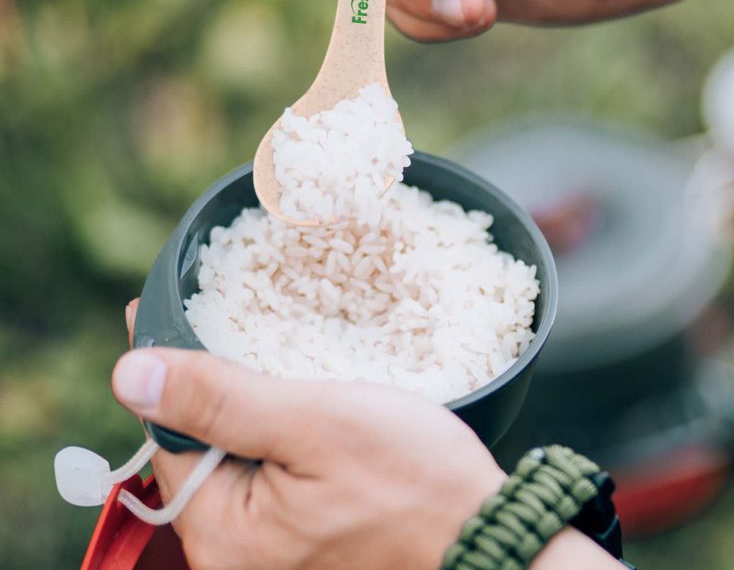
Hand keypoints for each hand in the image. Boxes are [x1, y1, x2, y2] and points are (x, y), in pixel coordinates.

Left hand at [116, 301, 506, 569]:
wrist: (486, 534)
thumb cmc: (413, 480)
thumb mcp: (314, 423)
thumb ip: (219, 401)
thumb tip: (127, 373)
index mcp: (226, 536)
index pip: (167, 434)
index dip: (163, 367)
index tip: (158, 308)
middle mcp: (237, 558)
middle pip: (197, 448)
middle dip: (206, 382)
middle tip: (215, 313)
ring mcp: (271, 554)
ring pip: (233, 457)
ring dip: (242, 401)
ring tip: (254, 341)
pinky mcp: (302, 541)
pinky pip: (265, 473)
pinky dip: (271, 429)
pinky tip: (287, 390)